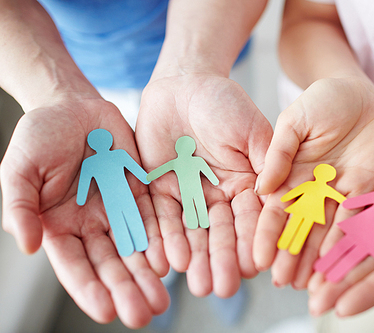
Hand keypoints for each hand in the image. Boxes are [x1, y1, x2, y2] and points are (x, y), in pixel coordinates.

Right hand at [1, 96, 168, 327]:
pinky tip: (174, 258)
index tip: (107, 311)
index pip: (75, 266)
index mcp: (60, 226)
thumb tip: (27, 245)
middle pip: (111, 264)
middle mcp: (93, 225)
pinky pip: (154, 217)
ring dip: (149, 273)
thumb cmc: (40, 136)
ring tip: (164, 299)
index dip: (90, 289)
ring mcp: (119, 209)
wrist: (73, 106)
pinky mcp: (140, 191)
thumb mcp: (20, 169)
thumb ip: (21, 206)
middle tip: (145, 314)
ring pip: (136, 248)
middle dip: (127, 289)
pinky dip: (163, 239)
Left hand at [135, 74, 272, 296]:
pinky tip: (166, 261)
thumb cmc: (225, 102)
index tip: (256, 266)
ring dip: (194, 258)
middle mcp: (219, 196)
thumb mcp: (252, 130)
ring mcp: (189, 195)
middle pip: (221, 233)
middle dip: (222, 259)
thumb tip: (278, 200)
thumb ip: (266, 163)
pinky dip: (163, 238)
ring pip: (192, 232)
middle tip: (222, 288)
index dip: (254, 241)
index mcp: (247, 184)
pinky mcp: (160, 190)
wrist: (184, 85)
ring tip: (196, 284)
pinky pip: (160, 217)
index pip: (252, 218)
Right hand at [253, 77, 373, 288]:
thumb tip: (262, 187)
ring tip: (311, 283)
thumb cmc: (321, 100)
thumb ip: (279, 152)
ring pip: (326, 230)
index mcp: (288, 175)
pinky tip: (342, 259)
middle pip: (299, 228)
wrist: (358, 92)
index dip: (266, 234)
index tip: (258, 258)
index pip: (274, 210)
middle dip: (290, 254)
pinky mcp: (365, 190)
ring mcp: (338, 193)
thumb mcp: (294, 121)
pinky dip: (350, 238)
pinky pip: (358, 217)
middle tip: (283, 282)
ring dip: (318, 256)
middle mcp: (311, 190)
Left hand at [308, 122, 373, 316]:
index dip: (366, 293)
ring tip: (307, 275)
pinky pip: (352, 211)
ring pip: (354, 241)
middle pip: (365, 265)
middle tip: (314, 301)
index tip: (341, 308)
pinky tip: (314, 235)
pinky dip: (334, 224)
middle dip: (340, 283)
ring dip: (331, 258)